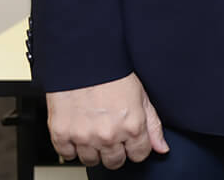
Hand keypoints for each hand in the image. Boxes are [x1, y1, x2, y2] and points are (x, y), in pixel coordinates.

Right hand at [46, 72, 168, 169]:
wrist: (83, 60)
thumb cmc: (113, 74)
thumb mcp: (142, 96)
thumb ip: (153, 126)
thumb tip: (161, 148)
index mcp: (131, 126)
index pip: (139, 155)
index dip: (136, 147)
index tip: (131, 140)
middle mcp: (108, 135)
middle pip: (115, 162)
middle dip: (115, 151)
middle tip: (111, 134)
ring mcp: (83, 137)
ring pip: (91, 161)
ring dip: (93, 150)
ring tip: (94, 131)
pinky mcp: (62, 134)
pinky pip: (67, 155)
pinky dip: (71, 147)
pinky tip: (78, 132)